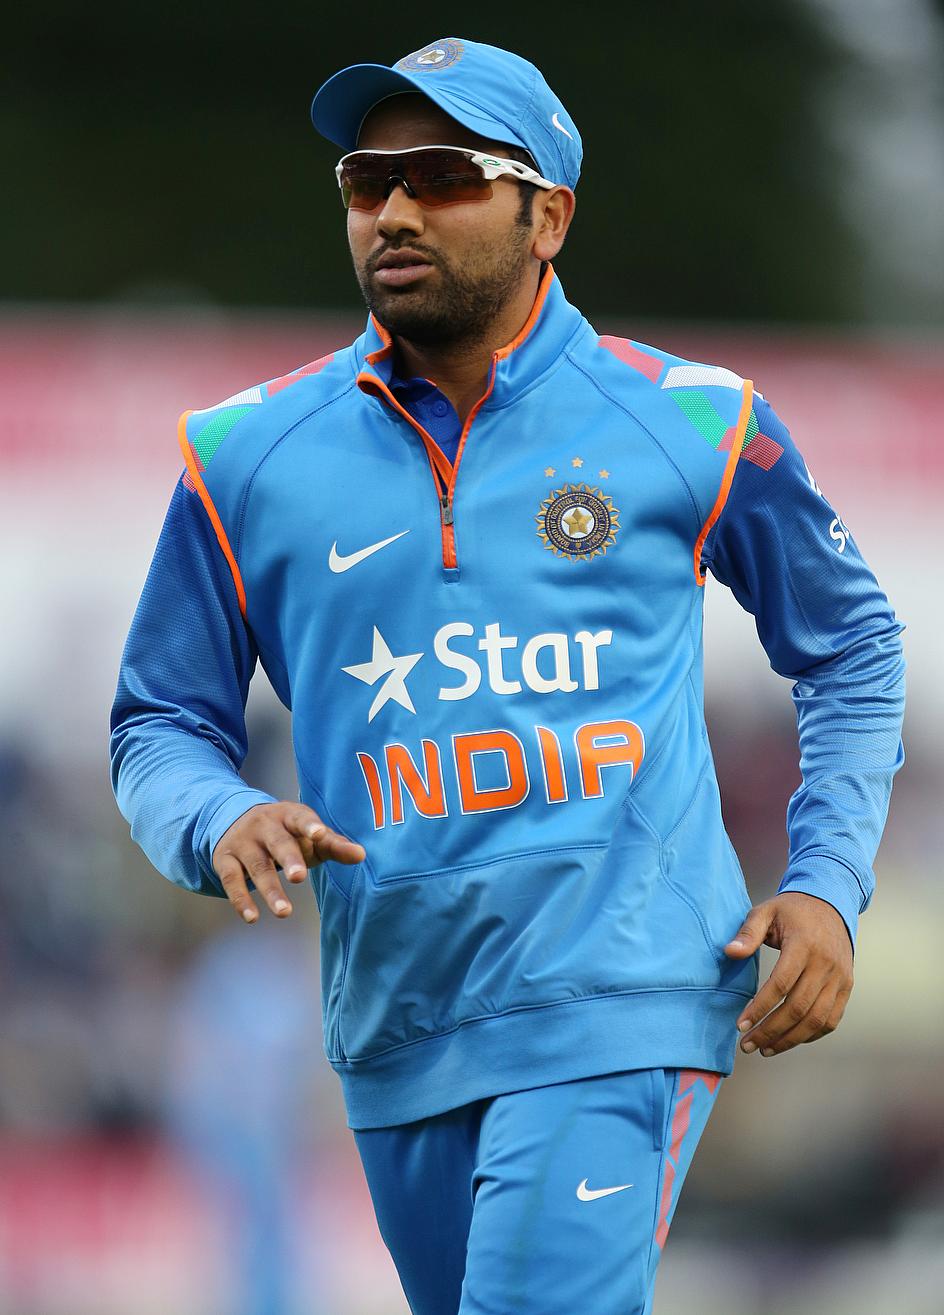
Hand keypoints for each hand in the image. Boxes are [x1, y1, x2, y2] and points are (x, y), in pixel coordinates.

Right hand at [212, 802, 364, 924]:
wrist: (235, 819)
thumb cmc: (286, 833)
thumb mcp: (308, 835)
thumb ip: (334, 844)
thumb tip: (361, 855)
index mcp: (288, 815)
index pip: (300, 818)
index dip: (310, 825)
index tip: (319, 834)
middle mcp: (264, 825)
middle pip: (278, 842)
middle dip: (289, 859)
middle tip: (299, 877)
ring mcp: (243, 842)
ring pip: (257, 866)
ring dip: (270, 890)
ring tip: (284, 912)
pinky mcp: (224, 859)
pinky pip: (231, 880)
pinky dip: (241, 900)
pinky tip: (252, 918)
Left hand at [723, 891, 853, 1057]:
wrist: (830, 904)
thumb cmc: (792, 911)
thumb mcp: (765, 911)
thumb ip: (747, 932)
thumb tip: (729, 953)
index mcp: (804, 944)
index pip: (781, 984)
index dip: (760, 1007)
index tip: (740, 1025)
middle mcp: (826, 964)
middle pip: (798, 1008)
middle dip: (770, 1031)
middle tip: (747, 1045)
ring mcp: (840, 978)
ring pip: (816, 1019)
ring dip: (790, 1039)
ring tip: (765, 1049)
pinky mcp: (846, 987)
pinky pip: (831, 1019)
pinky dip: (811, 1035)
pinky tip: (789, 1040)